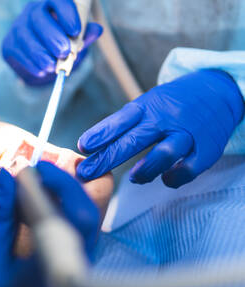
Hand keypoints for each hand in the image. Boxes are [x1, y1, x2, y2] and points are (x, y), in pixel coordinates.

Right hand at [0, 162, 98, 286]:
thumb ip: (4, 218)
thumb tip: (8, 178)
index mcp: (60, 274)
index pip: (72, 216)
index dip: (55, 185)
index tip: (31, 168)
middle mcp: (81, 277)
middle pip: (86, 219)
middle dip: (64, 189)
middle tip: (36, 171)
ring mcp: (83, 282)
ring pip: (85, 229)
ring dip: (64, 203)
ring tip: (37, 185)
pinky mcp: (78, 284)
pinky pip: (76, 242)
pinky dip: (61, 221)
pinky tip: (42, 210)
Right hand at [2, 0, 101, 85]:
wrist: (37, 57)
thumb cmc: (60, 40)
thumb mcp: (75, 36)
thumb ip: (85, 32)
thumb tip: (97, 30)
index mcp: (50, 3)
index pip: (56, 0)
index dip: (66, 14)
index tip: (76, 31)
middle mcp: (31, 11)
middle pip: (38, 19)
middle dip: (53, 37)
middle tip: (65, 52)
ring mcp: (18, 28)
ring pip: (27, 39)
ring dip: (42, 55)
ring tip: (54, 66)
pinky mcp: (9, 45)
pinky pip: (20, 55)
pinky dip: (33, 65)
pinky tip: (42, 69)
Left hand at [77, 69, 244, 187]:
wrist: (218, 92)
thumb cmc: (173, 103)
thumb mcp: (148, 104)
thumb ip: (124, 125)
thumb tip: (91, 146)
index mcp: (148, 107)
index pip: (120, 120)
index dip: (101, 134)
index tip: (83, 147)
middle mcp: (166, 119)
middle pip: (133, 141)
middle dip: (107, 158)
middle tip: (87, 172)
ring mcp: (187, 134)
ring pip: (163, 155)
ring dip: (145, 170)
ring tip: (134, 177)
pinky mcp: (206, 149)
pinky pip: (189, 169)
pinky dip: (174, 177)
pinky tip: (165, 178)